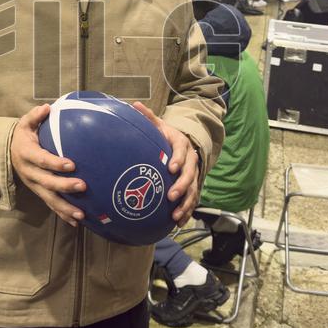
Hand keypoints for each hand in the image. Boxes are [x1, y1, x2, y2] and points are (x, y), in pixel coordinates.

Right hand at [9, 104, 85, 226]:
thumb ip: (35, 116)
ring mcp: (34, 185)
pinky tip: (77, 221)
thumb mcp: (24, 123)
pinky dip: (62, 214)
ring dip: (65, 207)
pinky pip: (51, 205)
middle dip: (64, 185)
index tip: (71, 164)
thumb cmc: (23, 136)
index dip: (55, 163)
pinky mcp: (39, 192)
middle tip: (82, 186)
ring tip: (81, 214)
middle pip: (47, 182)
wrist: (9, 153)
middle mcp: (29, 172)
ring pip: (49, 198)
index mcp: (27, 154)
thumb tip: (47, 107)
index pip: (41, 160)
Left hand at [132, 102, 198, 226]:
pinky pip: (192, 201)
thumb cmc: (166, 136)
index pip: (182, 151)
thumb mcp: (159, 125)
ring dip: (185, 203)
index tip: (171, 167)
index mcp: (182, 145)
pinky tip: (178, 222)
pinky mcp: (192, 187)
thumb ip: (148, 117)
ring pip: (193, 191)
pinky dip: (187, 211)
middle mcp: (190, 161)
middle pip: (190, 174)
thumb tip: (134, 105)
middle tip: (171, 195)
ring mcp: (193, 175)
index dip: (178, 159)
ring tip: (176, 215)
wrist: (184, 144)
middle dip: (182, 185)